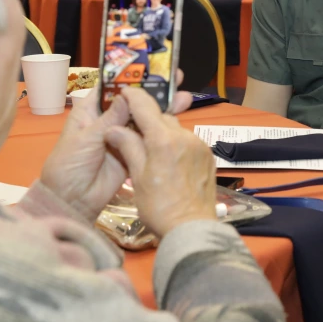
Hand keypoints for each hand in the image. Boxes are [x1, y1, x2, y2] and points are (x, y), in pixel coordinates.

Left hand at [38, 70, 192, 212]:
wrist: (71, 200)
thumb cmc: (69, 164)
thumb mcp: (87, 138)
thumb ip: (110, 118)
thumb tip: (129, 94)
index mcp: (91, 110)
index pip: (111, 87)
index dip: (129, 76)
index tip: (150, 65)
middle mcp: (108, 120)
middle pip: (133, 101)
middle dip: (152, 90)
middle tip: (175, 78)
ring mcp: (123, 137)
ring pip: (144, 119)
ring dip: (162, 109)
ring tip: (184, 98)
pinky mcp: (133, 153)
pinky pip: (148, 140)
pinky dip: (161, 131)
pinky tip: (178, 122)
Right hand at [104, 87, 216, 237]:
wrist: (191, 229)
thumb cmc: (159, 207)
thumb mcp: (137, 177)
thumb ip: (128, 146)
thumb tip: (114, 129)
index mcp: (164, 139)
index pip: (145, 106)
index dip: (132, 96)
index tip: (124, 92)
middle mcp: (185, 136)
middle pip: (162, 117)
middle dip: (147, 120)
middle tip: (132, 130)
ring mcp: (199, 146)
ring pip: (176, 129)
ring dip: (162, 133)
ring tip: (150, 150)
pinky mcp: (208, 156)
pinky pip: (188, 141)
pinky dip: (176, 144)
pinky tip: (168, 160)